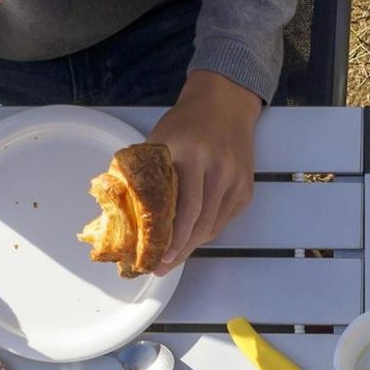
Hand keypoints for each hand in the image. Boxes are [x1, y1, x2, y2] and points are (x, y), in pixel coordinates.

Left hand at [147, 70, 263, 270]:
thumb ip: (145, 173)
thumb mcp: (159, 140)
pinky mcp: (245, 189)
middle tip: (162, 266)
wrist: (226, 102)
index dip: (170, 238)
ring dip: (192, 245)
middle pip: (200, 223)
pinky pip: (224, 220)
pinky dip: (206, 232)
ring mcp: (235, 180)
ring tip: (174, 258)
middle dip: (180, 250)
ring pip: (213, 226)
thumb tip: (123, 211)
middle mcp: (217, 168)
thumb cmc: (186, 123)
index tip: (155, 257)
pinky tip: (191, 237)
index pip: (183, 208)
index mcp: (190, 154)